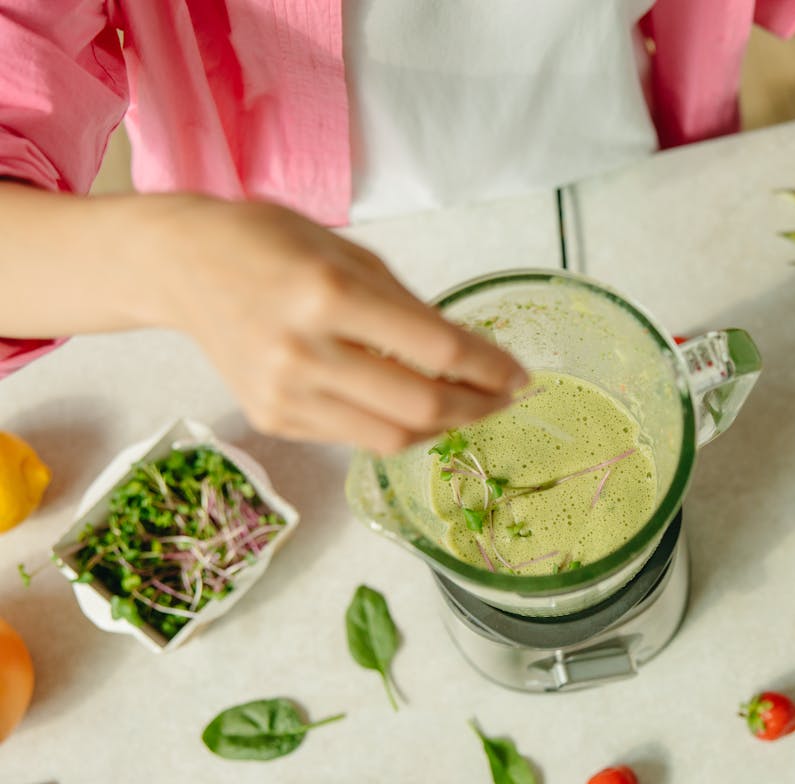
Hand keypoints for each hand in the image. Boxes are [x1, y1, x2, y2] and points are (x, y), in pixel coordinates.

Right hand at [135, 195, 526, 453]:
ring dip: (443, 426)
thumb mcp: (349, 253)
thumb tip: (467, 353)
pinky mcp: (273, 419)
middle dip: (478, 407)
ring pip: (393, 436)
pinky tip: (411, 405)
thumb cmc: (270, 243)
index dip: (490, 368)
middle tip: (502, 397)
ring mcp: (285, 393)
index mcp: (331, 295)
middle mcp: (306, 351)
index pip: (437, 349)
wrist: (182, 266)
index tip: (519, 374)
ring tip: (466, 406)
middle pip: (422, 405)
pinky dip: (395, 426)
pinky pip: (355, 437)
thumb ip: (407, 306)